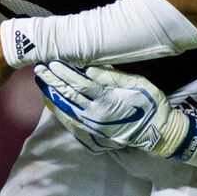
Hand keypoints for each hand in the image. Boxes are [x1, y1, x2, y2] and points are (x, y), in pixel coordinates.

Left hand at [34, 61, 188, 157]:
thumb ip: (112, 76)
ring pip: (65, 109)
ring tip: (41, 82)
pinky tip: (51, 102)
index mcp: (106, 100)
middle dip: (52, 81)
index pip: (78, 83)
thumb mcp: (137, 84)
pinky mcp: (92, 135)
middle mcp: (95, 115)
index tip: (52, 62)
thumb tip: (89, 67)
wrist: (157, 134)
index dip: (63, 72)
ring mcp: (92, 127)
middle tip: (39, 70)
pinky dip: (58, 111)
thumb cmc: (150, 105)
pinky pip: (70, 122)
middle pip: (68, 96)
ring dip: (52, 95)